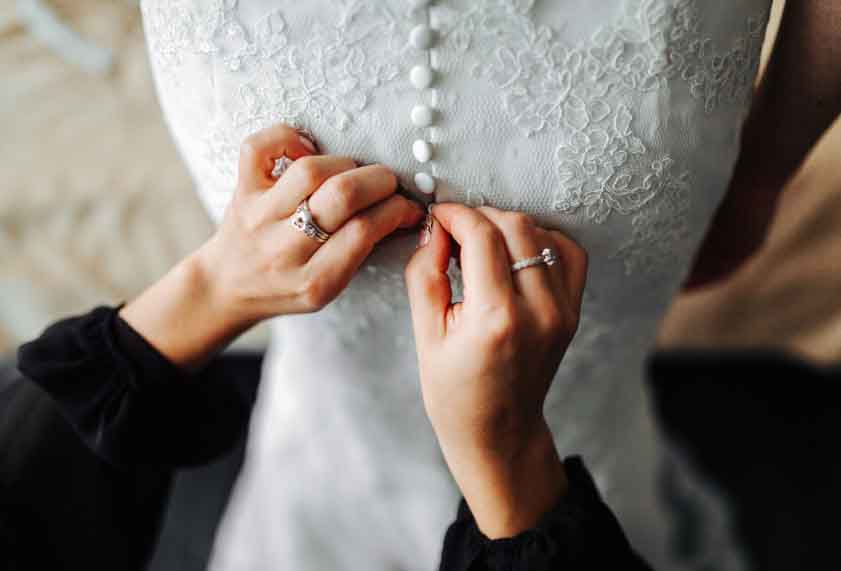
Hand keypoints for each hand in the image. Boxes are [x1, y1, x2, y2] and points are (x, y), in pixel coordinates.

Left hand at [120, 123, 423, 367]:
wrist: (227, 287)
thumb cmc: (287, 286)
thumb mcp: (329, 288)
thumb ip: (362, 251)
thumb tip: (406, 211)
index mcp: (313, 282)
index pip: (364, 233)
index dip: (396, 211)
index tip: (408, 206)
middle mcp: (284, 249)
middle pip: (341, 196)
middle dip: (379, 181)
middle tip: (388, 183)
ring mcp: (259, 216)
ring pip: (309, 170)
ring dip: (344, 163)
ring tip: (352, 172)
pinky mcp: (242, 190)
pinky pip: (259, 148)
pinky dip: (286, 136)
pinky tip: (305, 148)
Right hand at [405, 203, 587, 537]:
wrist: (499, 431)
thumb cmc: (455, 392)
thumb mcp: (425, 335)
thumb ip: (425, 273)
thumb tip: (436, 228)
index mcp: (496, 319)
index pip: (481, 235)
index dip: (455, 215)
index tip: (438, 216)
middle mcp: (539, 311)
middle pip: (515, 226)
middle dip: (479, 217)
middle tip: (455, 232)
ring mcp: (563, 311)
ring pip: (541, 233)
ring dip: (507, 226)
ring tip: (481, 246)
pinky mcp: (574, 311)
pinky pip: (568, 252)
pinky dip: (541, 240)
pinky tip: (515, 253)